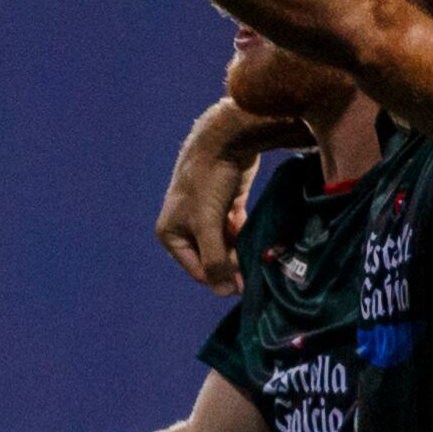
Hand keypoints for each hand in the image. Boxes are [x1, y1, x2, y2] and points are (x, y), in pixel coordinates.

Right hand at [158, 125, 260, 295]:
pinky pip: (236, 231)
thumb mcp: (207, 225)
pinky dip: (246, 238)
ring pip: (226, 245)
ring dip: (242, 253)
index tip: (246, 285)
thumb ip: (214, 260)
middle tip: (257, 271)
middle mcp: (185, 226)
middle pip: (212, 258)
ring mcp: (205, 216)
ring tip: (261, 258)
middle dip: (233, 265)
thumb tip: (224, 293)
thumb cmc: (208, 181)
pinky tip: (261, 244)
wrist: (225, 138)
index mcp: (170, 233)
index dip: (221, 278)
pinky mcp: (225, 205)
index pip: (198, 270)